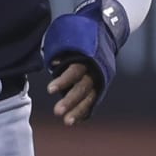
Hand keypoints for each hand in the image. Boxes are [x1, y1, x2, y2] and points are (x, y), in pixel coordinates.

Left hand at [39, 0, 128, 122]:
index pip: (74, 71)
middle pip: (83, 87)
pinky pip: (92, 101)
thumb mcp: (71, 37)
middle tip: (56, 112)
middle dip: (70, 100)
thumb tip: (53, 62)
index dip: (63, 81)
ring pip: (89, 97)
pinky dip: (84, 111)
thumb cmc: (81, 36)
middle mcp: (95, 69)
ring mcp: (99, 79)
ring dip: (77, 110)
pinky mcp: (100, 86)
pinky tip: (74, 121)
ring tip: (66, 122)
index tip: (49, 90)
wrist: (107, 33)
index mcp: (87, 56)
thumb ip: (62, 50)